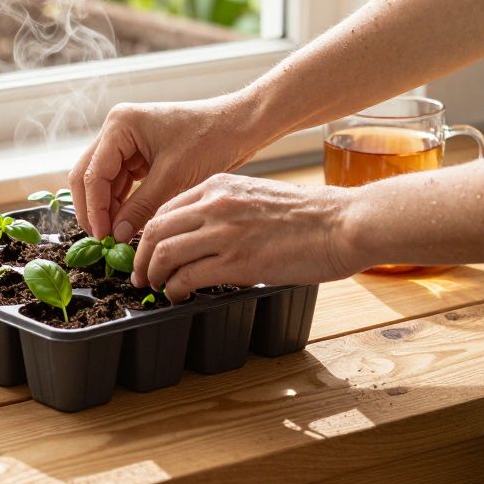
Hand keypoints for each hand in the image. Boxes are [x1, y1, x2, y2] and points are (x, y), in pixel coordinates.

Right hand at [69, 95, 269, 241]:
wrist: (240, 126)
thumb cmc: (211, 139)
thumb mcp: (173, 177)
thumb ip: (140, 207)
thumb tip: (117, 236)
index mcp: (120, 125)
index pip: (92, 173)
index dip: (95, 208)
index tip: (102, 237)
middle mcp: (117, 129)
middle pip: (88, 174)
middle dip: (94, 208)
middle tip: (102, 240)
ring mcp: (126, 141)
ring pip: (102, 181)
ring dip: (107, 207)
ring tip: (116, 237)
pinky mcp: (138, 153)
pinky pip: (120, 182)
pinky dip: (121, 202)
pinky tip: (127, 223)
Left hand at [132, 173, 357, 301]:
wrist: (344, 224)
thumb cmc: (312, 215)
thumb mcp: (258, 197)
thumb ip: (228, 209)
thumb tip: (208, 233)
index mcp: (219, 186)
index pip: (166, 208)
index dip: (150, 233)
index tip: (147, 250)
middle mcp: (215, 204)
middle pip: (156, 229)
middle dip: (142, 255)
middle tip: (140, 274)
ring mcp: (224, 232)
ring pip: (165, 252)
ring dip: (153, 273)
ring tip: (156, 287)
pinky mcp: (236, 261)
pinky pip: (187, 276)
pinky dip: (175, 288)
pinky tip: (178, 296)